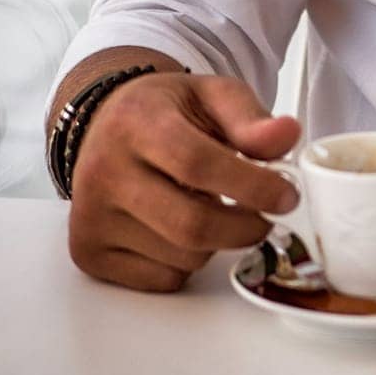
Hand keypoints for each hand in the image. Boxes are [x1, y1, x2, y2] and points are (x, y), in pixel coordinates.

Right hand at [67, 72, 302, 293]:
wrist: (107, 126)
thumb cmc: (166, 112)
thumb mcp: (213, 95)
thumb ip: (251, 119)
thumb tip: (286, 137)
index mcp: (137, 123)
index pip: (198, 164)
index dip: (252, 186)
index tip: (286, 196)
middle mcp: (104, 172)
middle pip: (190, 224)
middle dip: (244, 228)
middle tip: (265, 218)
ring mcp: (91, 216)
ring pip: (181, 257)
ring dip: (216, 242)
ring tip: (211, 207)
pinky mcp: (89, 251)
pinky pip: (161, 278)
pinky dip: (188, 262)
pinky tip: (181, 228)